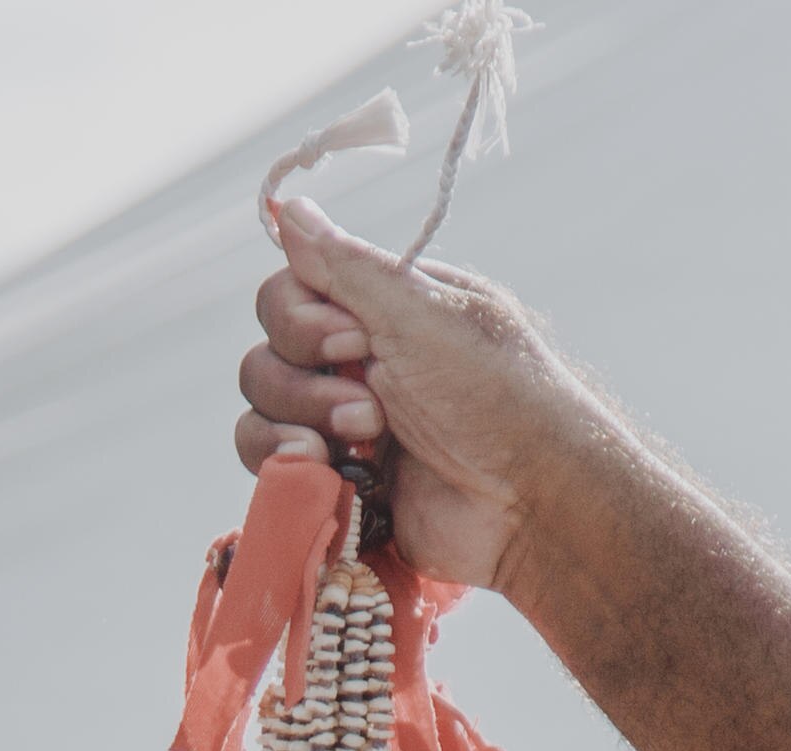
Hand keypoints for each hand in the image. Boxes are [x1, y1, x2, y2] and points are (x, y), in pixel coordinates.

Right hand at [230, 195, 602, 596]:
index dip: (303, 317)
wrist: (528, 500)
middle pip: (269, 347)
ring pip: (262, 404)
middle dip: (306, 378)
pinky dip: (283, 462)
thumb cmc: (494, 395)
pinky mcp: (335, 479)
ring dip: (297, 418)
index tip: (356, 340)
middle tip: (372, 404)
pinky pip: (271, 461)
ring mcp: (342, 422)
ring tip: (362, 443)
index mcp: (382, 309)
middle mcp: (357, 360)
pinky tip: (324, 472)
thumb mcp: (422, 313)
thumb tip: (292, 209)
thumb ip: (347, 267)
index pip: (291, 289)